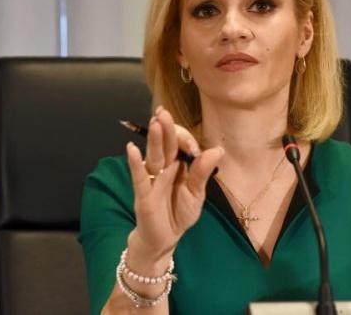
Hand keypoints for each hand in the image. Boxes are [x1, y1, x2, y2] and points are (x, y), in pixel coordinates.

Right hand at [125, 107, 223, 260]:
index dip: (183, 139)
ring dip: (154, 140)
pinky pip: (140, 178)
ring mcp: (152, 180)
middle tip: (163, 111)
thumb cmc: (179, 212)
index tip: (189, 139)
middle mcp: (164, 169)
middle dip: (165, 129)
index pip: (180, 146)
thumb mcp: (196, 193)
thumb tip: (218, 150)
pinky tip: (131, 149)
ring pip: (154, 157)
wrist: (166, 238)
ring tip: (155, 122)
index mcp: (178, 166)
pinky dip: (135, 164)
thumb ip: (203, 172)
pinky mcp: (144, 195)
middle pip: (165, 146)